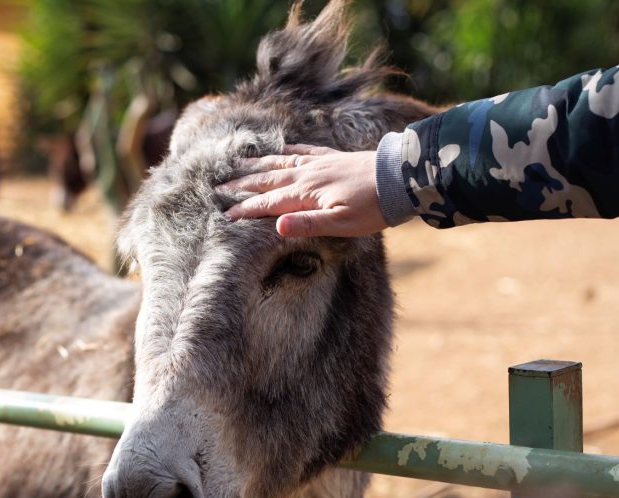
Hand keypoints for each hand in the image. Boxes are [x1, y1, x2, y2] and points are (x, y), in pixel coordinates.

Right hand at [219, 144, 385, 237]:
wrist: (401, 179)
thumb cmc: (373, 208)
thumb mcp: (341, 224)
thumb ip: (308, 224)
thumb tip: (276, 226)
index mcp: (306, 194)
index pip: (267, 203)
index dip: (244, 209)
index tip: (224, 215)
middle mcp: (307, 175)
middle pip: (267, 180)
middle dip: (241, 184)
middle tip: (217, 186)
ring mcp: (319, 163)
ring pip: (280, 163)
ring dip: (257, 165)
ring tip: (236, 164)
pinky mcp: (333, 157)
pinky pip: (302, 152)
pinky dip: (286, 151)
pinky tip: (279, 150)